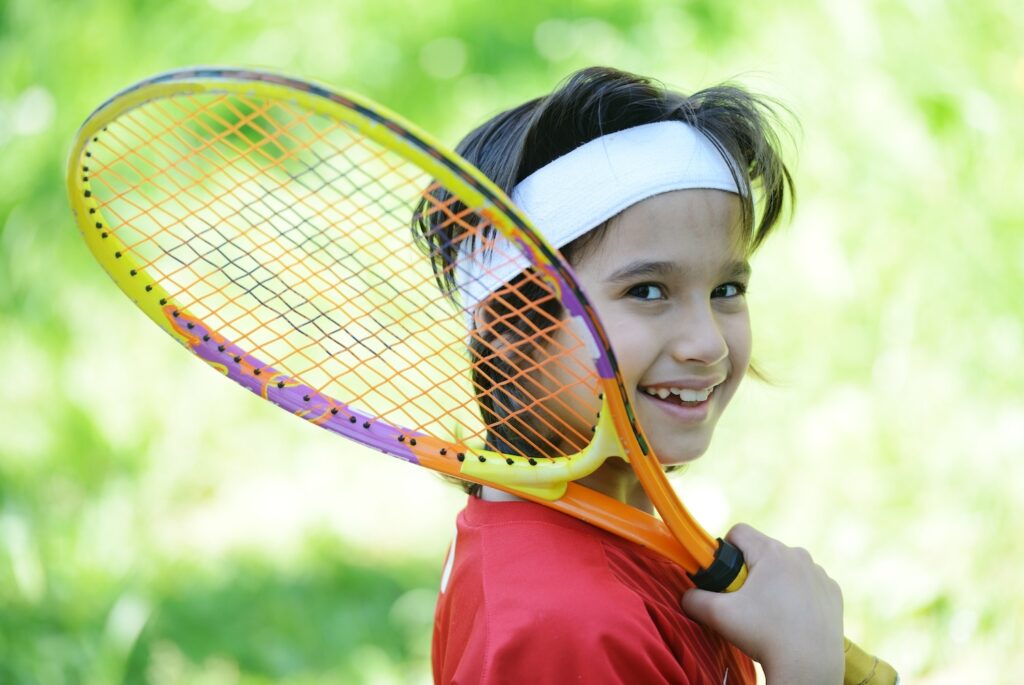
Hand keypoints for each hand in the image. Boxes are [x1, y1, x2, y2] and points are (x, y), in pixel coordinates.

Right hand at [681, 523, 844, 684]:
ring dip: (775, 582)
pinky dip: (798, 596)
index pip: (739, 532)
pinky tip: (793, 619)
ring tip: (771, 614)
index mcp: (770, 552)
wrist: (809, 666)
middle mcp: (798, 555)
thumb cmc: (764, 636)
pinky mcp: (832, 591)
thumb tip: (686, 595)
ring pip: (786, 568)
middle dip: (750, 571)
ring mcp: (818, 573)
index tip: (726, 576)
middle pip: (762, 551)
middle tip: (746, 602)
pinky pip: (807, 583)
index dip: (726, 551)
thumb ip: (694, 598)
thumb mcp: (718, 615)